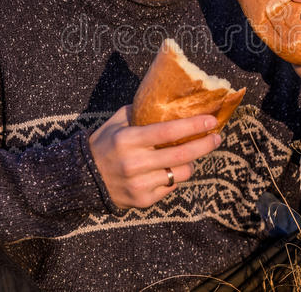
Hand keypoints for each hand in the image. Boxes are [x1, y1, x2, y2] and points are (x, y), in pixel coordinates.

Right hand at [88, 105, 222, 208]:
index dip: (193, 126)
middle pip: (182, 154)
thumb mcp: (117, 122)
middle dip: (205, 145)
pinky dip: (175, 177)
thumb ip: (141, 111)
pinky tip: (170, 169)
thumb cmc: (104, 143)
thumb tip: (169, 100)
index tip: (211, 120)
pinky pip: (171, 187)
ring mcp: (139, 184)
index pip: (168, 132)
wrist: (83, 178)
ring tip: (191, 155)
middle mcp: (134, 163)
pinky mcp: (143, 200)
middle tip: (217, 137)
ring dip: (191, 162)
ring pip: (180, 173)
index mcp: (128, 139)